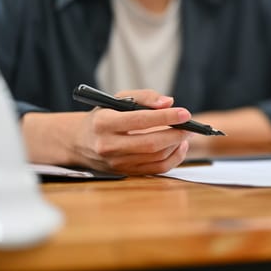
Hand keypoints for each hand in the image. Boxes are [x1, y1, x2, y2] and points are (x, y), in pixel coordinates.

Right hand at [22, 89, 192, 174]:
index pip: (139, 120)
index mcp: (103, 123)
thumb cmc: (104, 115)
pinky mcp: (124, 173)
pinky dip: (173, 158)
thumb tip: (168, 103)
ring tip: (186, 134)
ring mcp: (116, 163)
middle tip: (191, 127)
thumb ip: (144, 97)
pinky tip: (179, 146)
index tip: (184, 113)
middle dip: (176, 134)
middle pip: (150, 143)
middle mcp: (107, 146)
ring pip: (155, 157)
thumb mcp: (117, 99)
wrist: (80, 141)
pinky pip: (155, 169)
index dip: (165, 117)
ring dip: (176, 146)